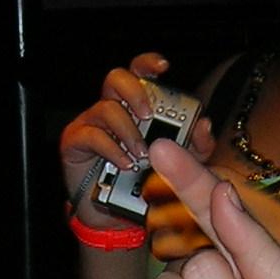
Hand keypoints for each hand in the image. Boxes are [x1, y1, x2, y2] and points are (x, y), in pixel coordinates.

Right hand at [56, 52, 212, 229]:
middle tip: (149, 114)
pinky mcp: (75, 142)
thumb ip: (196, 144)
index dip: (148, 63)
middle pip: (117, 78)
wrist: (116, 214)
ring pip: (106, 108)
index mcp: (135, 105)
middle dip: (135, 92)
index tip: (163, 67)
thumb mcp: (181, 163)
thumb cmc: (145, 180)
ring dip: (128, 131)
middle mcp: (112, 107)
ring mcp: (91, 122)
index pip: (139, 73)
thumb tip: (204, 124)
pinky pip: (92, 136)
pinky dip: (112, 149)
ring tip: (142, 153)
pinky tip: (126, 163)